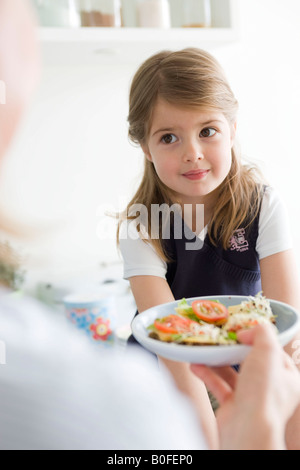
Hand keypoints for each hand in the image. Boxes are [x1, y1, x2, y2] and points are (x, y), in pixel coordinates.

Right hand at [191, 324, 299, 449]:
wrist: (246, 429)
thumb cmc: (262, 391)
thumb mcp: (268, 351)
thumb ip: (262, 332)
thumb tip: (247, 331)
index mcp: (287, 378)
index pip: (274, 351)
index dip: (258, 339)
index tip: (241, 330)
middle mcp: (271, 389)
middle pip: (250, 361)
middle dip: (233, 349)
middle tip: (220, 337)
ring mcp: (251, 398)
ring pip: (233, 373)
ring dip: (216, 360)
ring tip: (203, 348)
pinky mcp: (232, 407)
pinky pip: (219, 386)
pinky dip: (207, 374)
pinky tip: (195, 364)